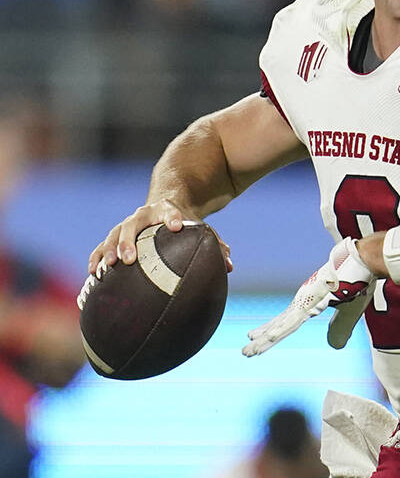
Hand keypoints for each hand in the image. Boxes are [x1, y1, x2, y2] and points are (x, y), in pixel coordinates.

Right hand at [87, 199, 231, 275]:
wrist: (165, 204)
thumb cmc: (186, 222)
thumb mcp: (200, 228)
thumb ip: (215, 244)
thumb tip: (229, 266)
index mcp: (167, 210)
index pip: (170, 212)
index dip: (173, 217)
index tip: (177, 226)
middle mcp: (143, 215)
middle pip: (132, 226)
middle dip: (129, 242)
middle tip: (128, 259)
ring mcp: (127, 225)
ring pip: (113, 235)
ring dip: (108, 251)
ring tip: (104, 269)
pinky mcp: (115, 236)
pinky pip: (101, 246)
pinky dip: (96, 258)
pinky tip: (92, 273)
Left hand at [242, 237, 375, 356]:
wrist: (361, 262)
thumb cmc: (357, 282)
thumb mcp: (349, 312)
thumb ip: (341, 328)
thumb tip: (335, 346)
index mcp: (309, 305)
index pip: (287, 323)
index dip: (270, 331)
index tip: (256, 338)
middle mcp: (303, 304)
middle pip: (279, 326)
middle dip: (262, 340)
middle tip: (245, 352)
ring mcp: (305, 302)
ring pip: (281, 327)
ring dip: (264, 341)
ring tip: (247, 352)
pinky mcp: (311, 301)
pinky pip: (293, 321)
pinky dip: (279, 331)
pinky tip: (267, 339)